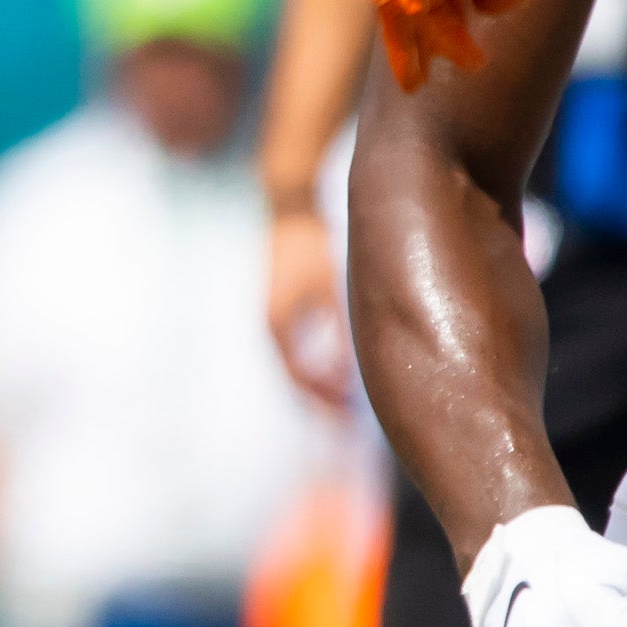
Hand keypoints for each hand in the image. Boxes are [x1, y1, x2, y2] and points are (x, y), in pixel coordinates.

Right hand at [263, 196, 350, 404]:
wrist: (290, 204)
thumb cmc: (312, 242)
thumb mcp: (332, 287)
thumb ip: (341, 330)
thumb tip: (353, 373)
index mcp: (278, 327)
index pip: (300, 379)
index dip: (325, 402)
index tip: (349, 420)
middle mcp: (273, 325)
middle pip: (296, 376)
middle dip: (321, 400)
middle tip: (349, 421)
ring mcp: (278, 314)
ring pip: (297, 362)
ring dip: (320, 381)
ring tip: (346, 399)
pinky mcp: (286, 304)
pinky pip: (301, 344)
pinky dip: (319, 360)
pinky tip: (342, 364)